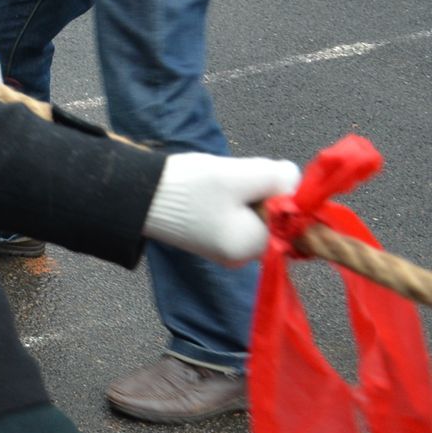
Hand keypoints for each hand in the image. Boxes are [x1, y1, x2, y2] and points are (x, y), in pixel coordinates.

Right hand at [142, 153, 300, 264]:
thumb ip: (278, 178)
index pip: (287, 215)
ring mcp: (225, 249)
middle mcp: (241, 257)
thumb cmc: (187, 188)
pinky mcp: (210, 239)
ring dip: (241, 192)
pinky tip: (208, 190)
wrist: (135, 193)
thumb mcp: (240, 175)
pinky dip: (227, 199)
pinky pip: (234, 216)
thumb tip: (297, 181)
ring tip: (215, 183)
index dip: (275, 189)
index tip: (249, 177)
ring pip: (251, 211)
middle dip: (257, 190)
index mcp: (252, 248)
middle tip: (229, 178)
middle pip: (270, 214)